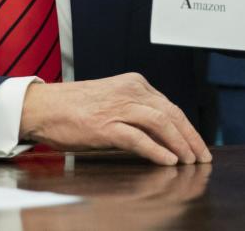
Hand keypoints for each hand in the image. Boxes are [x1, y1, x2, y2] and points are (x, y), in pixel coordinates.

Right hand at [19, 73, 211, 165]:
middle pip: (172, 114)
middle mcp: (130, 91)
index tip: (198, 145)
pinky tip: (168, 160)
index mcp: (134, 84)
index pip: (170, 106)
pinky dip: (157, 150)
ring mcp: (118, 107)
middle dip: (191, 137)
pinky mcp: (105, 125)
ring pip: (161, 123)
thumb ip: (135, 111)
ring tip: (190, 161)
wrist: (42, 107)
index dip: (188, 128)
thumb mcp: (111, 100)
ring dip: (180, 144)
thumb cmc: (73, 107)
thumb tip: (162, 135)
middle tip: (203, 157)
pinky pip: (139, 138)